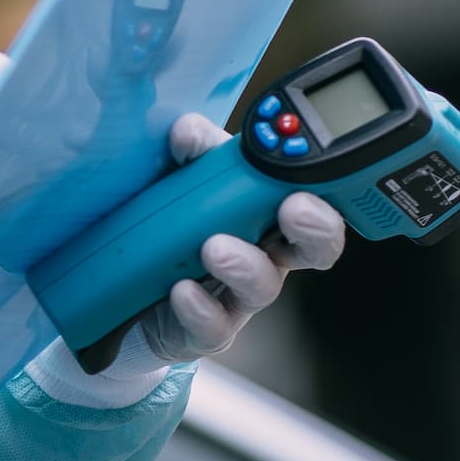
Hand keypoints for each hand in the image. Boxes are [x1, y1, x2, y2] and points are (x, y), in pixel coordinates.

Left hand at [126, 111, 347, 365]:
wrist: (130, 284)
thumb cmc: (175, 223)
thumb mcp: (184, 177)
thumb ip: (194, 151)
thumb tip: (187, 132)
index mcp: (273, 212)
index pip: (321, 200)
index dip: (329, 190)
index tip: (315, 173)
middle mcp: (269, 254)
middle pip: (316, 248)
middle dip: (315, 228)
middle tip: (295, 208)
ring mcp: (241, 295)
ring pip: (264, 285)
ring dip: (245, 264)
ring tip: (213, 247)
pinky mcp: (210, 328)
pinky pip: (215, 324)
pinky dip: (200, 307)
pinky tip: (182, 289)